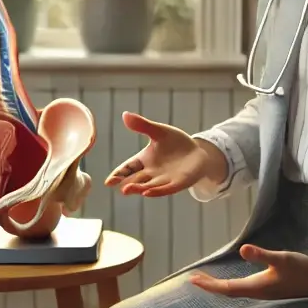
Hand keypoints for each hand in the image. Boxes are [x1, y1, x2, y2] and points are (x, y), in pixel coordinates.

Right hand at [104, 111, 226, 197]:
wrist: (198, 152)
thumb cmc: (176, 143)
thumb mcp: (159, 132)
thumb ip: (143, 125)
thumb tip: (125, 115)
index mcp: (144, 160)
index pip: (128, 168)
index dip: (118, 174)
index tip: (108, 181)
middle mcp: (151, 173)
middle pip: (136, 180)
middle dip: (127, 183)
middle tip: (117, 185)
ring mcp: (164, 180)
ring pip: (148, 186)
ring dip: (138, 189)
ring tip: (126, 190)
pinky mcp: (178, 183)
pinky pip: (165, 189)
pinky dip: (156, 191)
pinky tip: (147, 192)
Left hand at [189, 244, 307, 300]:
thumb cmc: (303, 270)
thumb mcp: (282, 259)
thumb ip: (262, 255)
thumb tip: (242, 250)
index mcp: (257, 288)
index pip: (226, 288)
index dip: (209, 284)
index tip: (192, 280)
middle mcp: (258, 293)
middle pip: (228, 291)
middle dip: (210, 286)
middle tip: (193, 279)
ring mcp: (264, 293)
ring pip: (235, 291)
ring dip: (220, 286)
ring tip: (206, 280)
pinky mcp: (270, 289)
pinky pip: (244, 289)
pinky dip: (232, 285)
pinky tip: (232, 282)